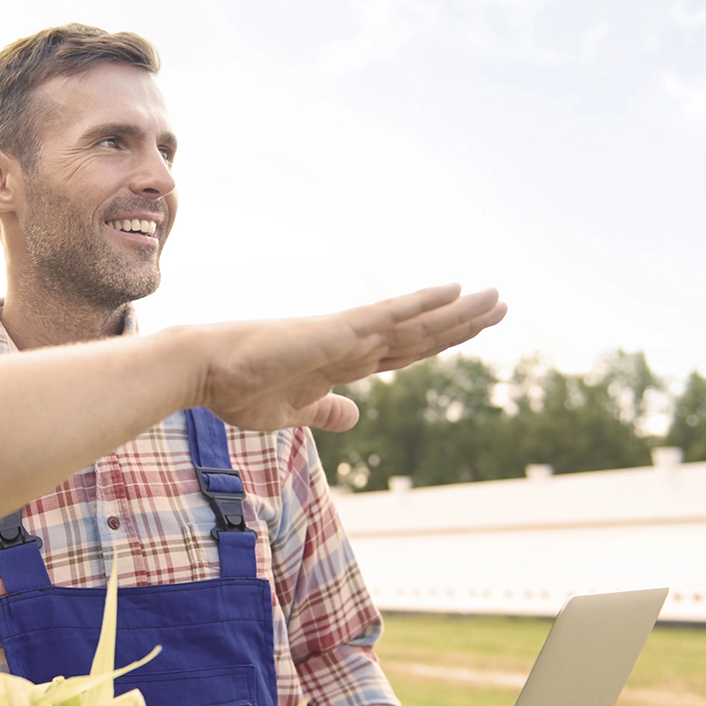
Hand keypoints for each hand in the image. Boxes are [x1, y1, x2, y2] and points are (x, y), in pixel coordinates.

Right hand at [187, 284, 505, 432]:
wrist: (205, 371)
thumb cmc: (237, 390)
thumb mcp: (293, 412)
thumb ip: (327, 412)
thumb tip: (356, 415)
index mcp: (343, 364)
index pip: (404, 353)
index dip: (440, 342)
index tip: (471, 330)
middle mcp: (352, 344)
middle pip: (421, 335)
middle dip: (462, 323)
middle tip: (501, 304)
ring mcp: (347, 335)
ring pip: (416, 324)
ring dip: (458, 312)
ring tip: (496, 299)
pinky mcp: (337, 330)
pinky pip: (388, 315)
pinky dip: (422, 303)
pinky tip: (453, 290)